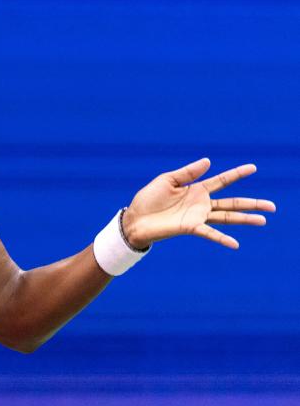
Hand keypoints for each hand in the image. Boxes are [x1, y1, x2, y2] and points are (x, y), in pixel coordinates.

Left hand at [122, 158, 274, 249]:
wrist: (134, 219)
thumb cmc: (148, 199)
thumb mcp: (166, 180)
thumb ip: (188, 172)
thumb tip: (209, 161)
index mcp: (196, 189)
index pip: (222, 181)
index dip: (237, 174)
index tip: (253, 167)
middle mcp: (201, 204)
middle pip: (232, 203)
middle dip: (252, 203)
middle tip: (273, 206)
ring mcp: (197, 217)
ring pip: (227, 217)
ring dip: (245, 219)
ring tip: (264, 220)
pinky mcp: (190, 228)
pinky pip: (209, 233)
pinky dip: (222, 238)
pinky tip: (235, 244)